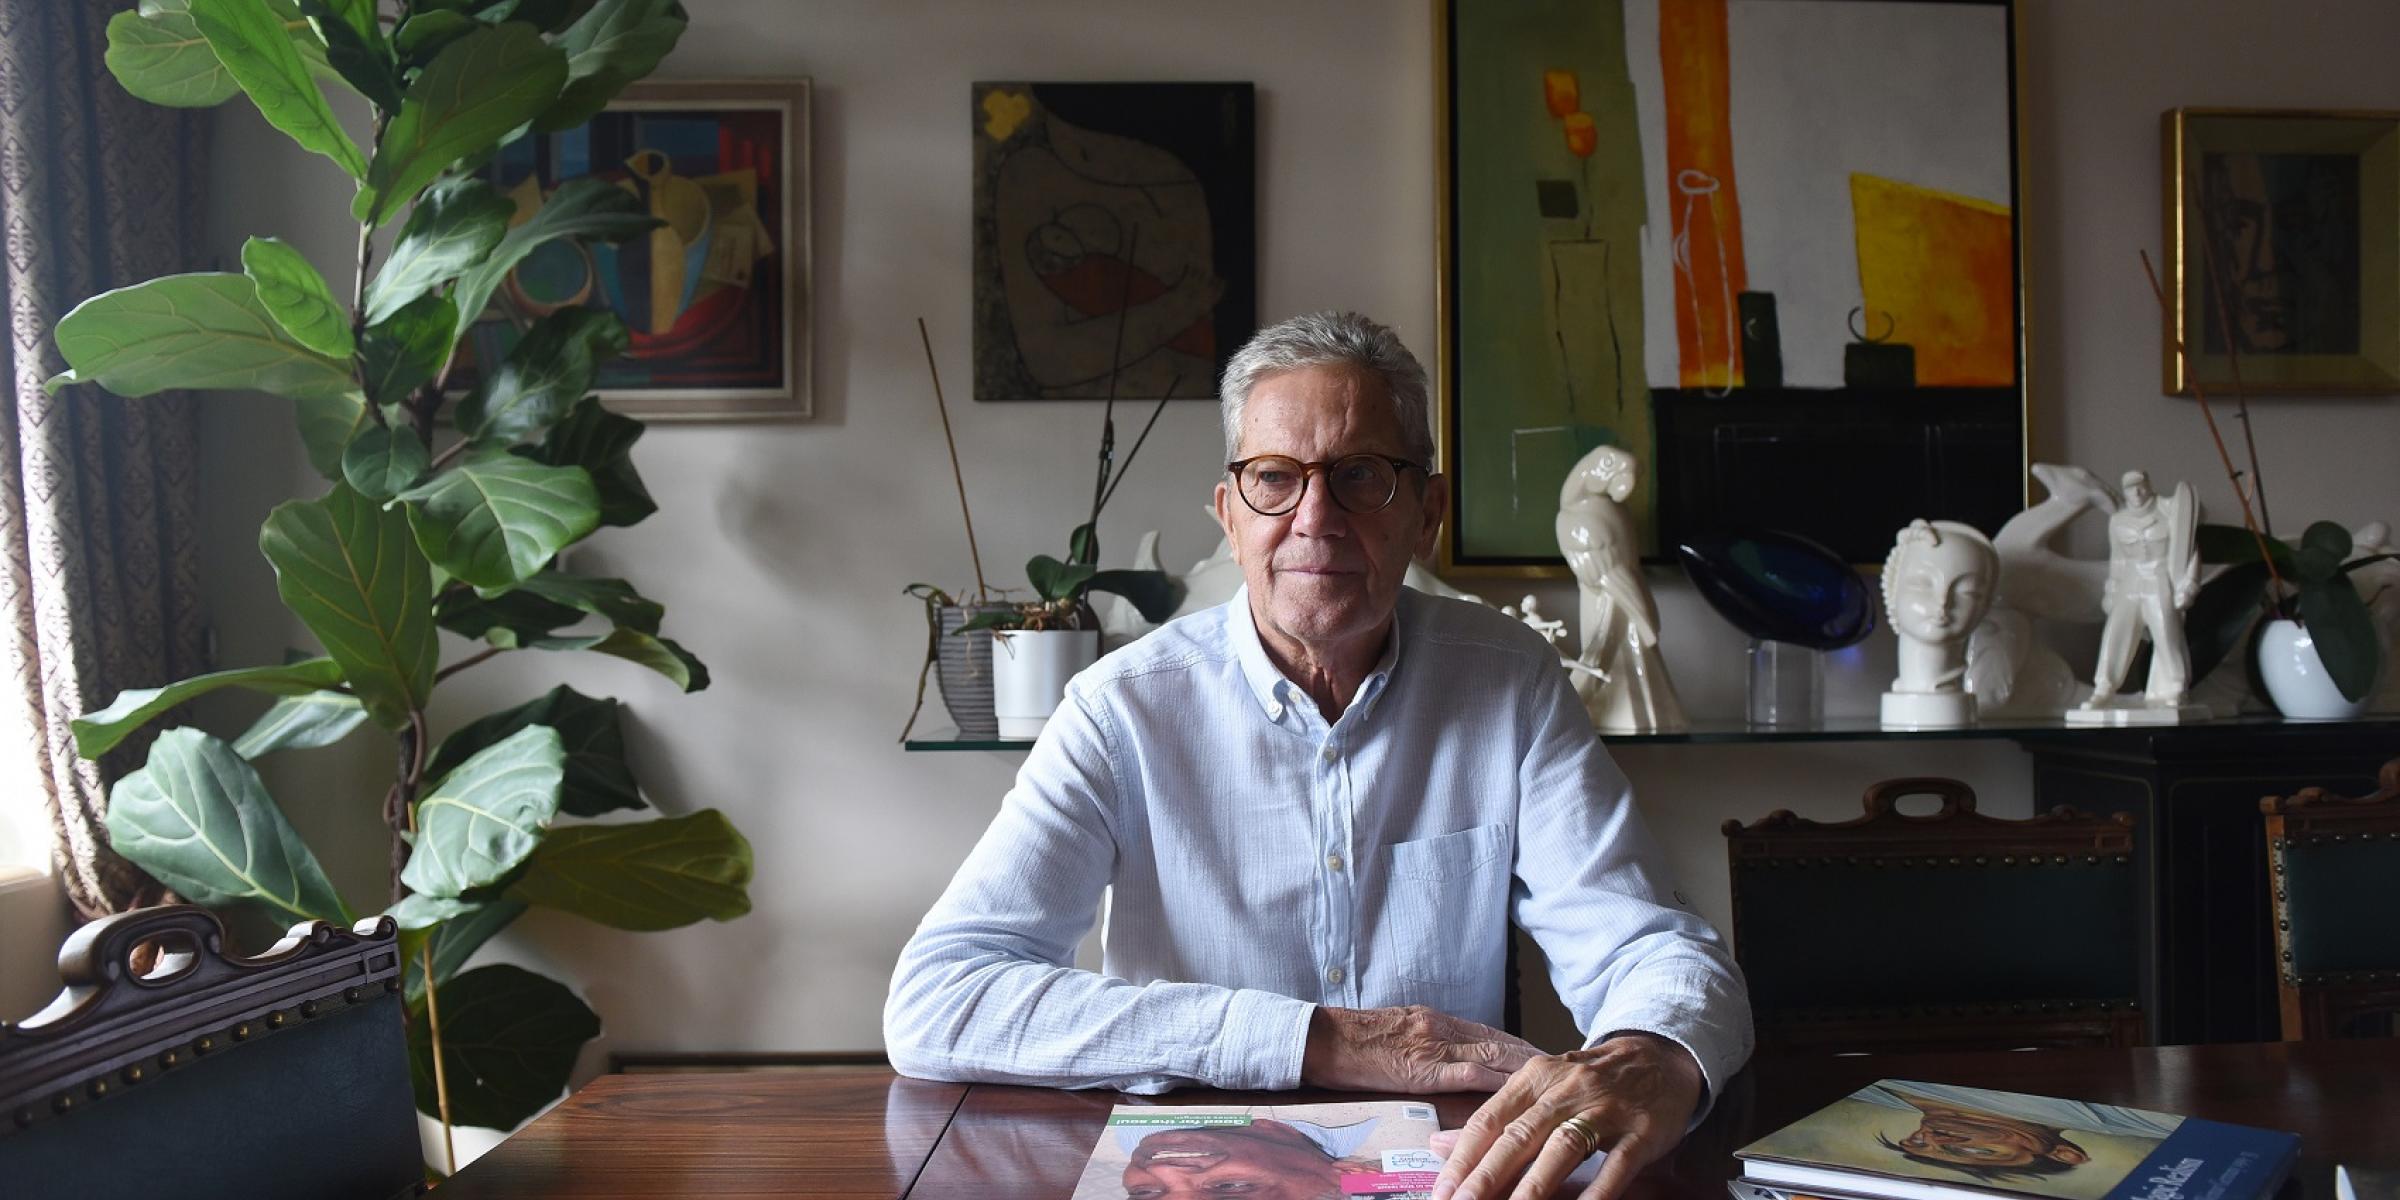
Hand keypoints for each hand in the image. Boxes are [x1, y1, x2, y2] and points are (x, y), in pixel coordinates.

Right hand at [1299, 1005, 1539, 1092]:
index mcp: (1434, 1020)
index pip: (1489, 1032)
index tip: (1545, 1055)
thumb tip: (1444, 1061)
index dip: (1519, 1044)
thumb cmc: (1349, 1041)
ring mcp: (1435, 1046)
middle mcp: (1442, 1028)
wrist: (1320, 1037)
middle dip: (1535, 1055)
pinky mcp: (1425, 1067)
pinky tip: (1520, 1090)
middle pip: (1501, 1041)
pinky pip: (1471, 1073)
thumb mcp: (1393, 1034)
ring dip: (1528, 1067)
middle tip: (1568, 1065)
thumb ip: (1421, 1044)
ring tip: (1557, 1078)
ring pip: (1495, 1053)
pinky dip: (1499, 1081)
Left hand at [1428, 1032, 1701, 1199]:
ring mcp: (1607, 1109)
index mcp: (1535, 1078)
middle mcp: (1567, 1090)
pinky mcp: (1642, 1130)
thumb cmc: (1590, 1079)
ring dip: (1533, 1186)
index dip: (1463, 1157)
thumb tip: (1437, 1145)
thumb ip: (1493, 1118)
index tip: (1442, 1192)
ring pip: (1563, 1148)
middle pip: (1520, 1136)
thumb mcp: (1539, 1088)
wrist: (1659, 1055)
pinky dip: (1598, 1191)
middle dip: (1486, 1176)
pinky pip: (1617, 1164)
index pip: (1490, 1120)